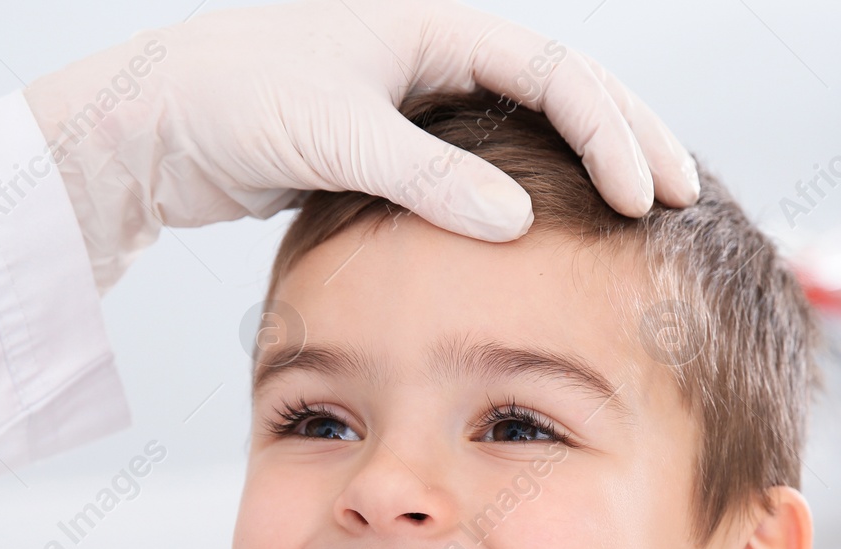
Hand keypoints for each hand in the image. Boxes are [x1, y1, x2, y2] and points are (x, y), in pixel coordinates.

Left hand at [24, 0, 698, 289]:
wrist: (158, 118)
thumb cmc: (231, 99)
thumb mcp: (333, 135)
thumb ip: (425, 176)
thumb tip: (521, 224)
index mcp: (437, 26)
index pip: (557, 71)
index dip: (611, 132)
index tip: (642, 197)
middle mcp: (440, 52)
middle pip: (566, 88)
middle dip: (627, 139)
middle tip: (681, 199)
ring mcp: (422, 95)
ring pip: (533, 124)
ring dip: (587, 164)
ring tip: (640, 216)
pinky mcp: (399, 139)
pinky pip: (489, 159)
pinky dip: (534, 187)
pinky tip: (555, 231)